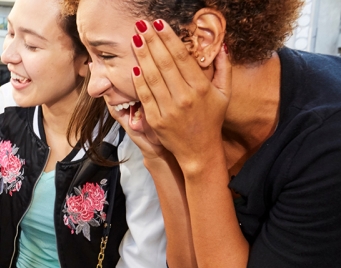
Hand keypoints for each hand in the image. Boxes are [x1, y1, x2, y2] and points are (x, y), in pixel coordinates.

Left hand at [131, 20, 231, 172]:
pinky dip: (139, 80)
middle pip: (164, 63)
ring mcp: (168, 109)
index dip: (169, 39)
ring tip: (135, 39)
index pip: (182, 57)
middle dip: (152, 42)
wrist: (199, 151)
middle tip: (142, 25)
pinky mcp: (156, 120)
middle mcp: (184, 97)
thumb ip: (224, 69)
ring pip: (152, 77)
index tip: (160, 24)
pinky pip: (145, 96)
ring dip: (142, 56)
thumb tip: (223, 46)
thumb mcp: (224, 95)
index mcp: (201, 88)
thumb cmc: (211, 120)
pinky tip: (134, 66)